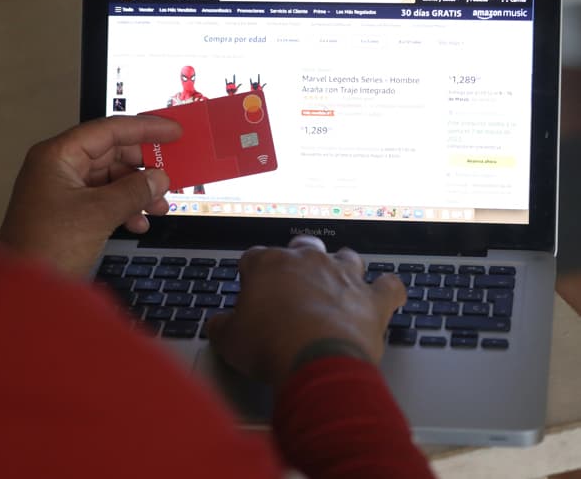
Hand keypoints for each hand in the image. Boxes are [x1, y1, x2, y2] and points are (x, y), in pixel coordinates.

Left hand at [0, 116, 181, 276]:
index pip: (108, 130)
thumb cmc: (44, 248)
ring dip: (137, 191)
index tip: (173, 131)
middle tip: (170, 175)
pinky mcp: (68, 212)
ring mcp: (62, 190)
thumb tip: (158, 178)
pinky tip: (139, 223)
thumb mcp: (99, 214)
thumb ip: (133, 191)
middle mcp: (58, 168)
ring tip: (159, 206)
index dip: (145, 129)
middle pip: (111, 153)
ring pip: (110, 179)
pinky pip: (103, 200)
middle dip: (143, 167)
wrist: (23, 290)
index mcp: (58, 156)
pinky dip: (124, 208)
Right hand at [208, 237, 405, 389]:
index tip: (250, 287)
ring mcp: (344, 277)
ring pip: (346, 257)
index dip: (251, 273)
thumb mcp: (230, 339)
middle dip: (298, 259)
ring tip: (337, 281)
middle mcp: (308, 262)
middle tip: (293, 280)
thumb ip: (223, 327)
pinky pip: (388, 286)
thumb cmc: (270, 345)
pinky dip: (387, 289)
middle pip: (303, 247)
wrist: (314, 360)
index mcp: (269, 264)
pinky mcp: (372, 299)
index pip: (255, 257)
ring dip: (341, 267)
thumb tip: (218, 326)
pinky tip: (385, 292)